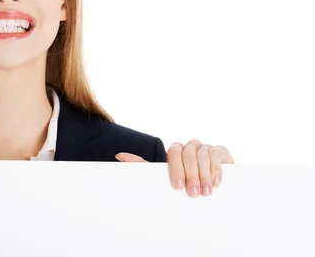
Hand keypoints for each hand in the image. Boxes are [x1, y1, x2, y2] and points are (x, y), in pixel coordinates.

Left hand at [115, 140, 233, 196]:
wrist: (209, 188)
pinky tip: (216, 182)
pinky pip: (218, 154)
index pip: (173, 152)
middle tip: (193, 194)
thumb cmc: (183, 183)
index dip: (176, 168)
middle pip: (188, 153)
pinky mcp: (221, 152)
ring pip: (203, 155)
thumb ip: (143, 166)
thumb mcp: (163, 177)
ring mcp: (206, 148)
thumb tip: (119, 156)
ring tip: (206, 192)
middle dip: (191, 175)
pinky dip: (217, 168)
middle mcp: (190, 146)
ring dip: (204, 175)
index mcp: (176, 151)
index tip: (178, 186)